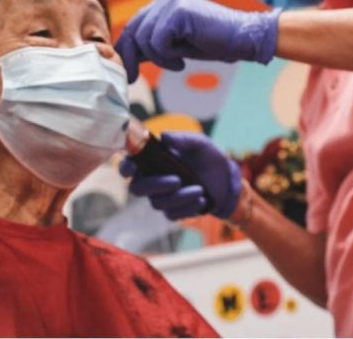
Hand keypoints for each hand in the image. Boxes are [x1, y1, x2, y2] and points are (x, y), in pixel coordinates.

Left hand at [115, 0, 280, 82]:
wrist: (245, 38)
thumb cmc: (215, 43)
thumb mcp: (177, 44)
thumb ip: (155, 44)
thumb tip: (128, 56)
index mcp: (165, 2)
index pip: (135, 24)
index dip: (126, 49)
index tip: (127, 72)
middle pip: (134, 29)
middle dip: (131, 57)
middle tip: (133, 78)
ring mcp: (172, 1)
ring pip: (145, 37)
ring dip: (159, 58)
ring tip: (178, 63)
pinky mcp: (179, 11)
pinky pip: (158, 41)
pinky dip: (167, 56)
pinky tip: (183, 61)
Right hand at [119, 131, 241, 219]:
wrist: (227, 180)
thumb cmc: (208, 157)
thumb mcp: (199, 143)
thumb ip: (182, 138)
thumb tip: (164, 136)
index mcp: (154, 160)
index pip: (129, 165)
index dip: (125, 167)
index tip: (133, 168)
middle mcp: (153, 179)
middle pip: (137, 188)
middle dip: (154, 185)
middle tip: (176, 180)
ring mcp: (162, 197)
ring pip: (157, 203)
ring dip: (178, 197)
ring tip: (199, 189)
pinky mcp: (174, 211)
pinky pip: (172, 215)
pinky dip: (187, 207)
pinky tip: (201, 200)